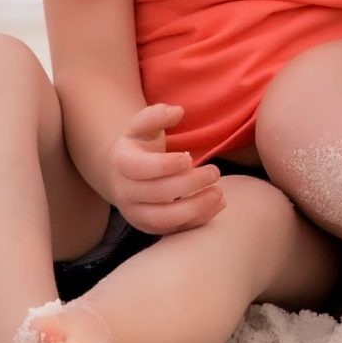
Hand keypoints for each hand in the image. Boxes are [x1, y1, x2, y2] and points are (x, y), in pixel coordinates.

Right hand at [109, 103, 224, 236]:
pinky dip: (198, 220)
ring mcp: (137, 213)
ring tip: (219, 192)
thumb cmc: (139, 146)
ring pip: (164, 219)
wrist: (122, 175)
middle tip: (215, 172)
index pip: (141, 169)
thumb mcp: (142, 125)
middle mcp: (125, 192)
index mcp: (122, 163)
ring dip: (195, 207)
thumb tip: (177, 111)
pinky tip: (218, 204)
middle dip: (189, 184)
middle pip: (157, 194)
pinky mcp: (151, 227)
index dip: (166, 165)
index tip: (190, 157)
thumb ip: (156, 115)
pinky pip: (174, 230)